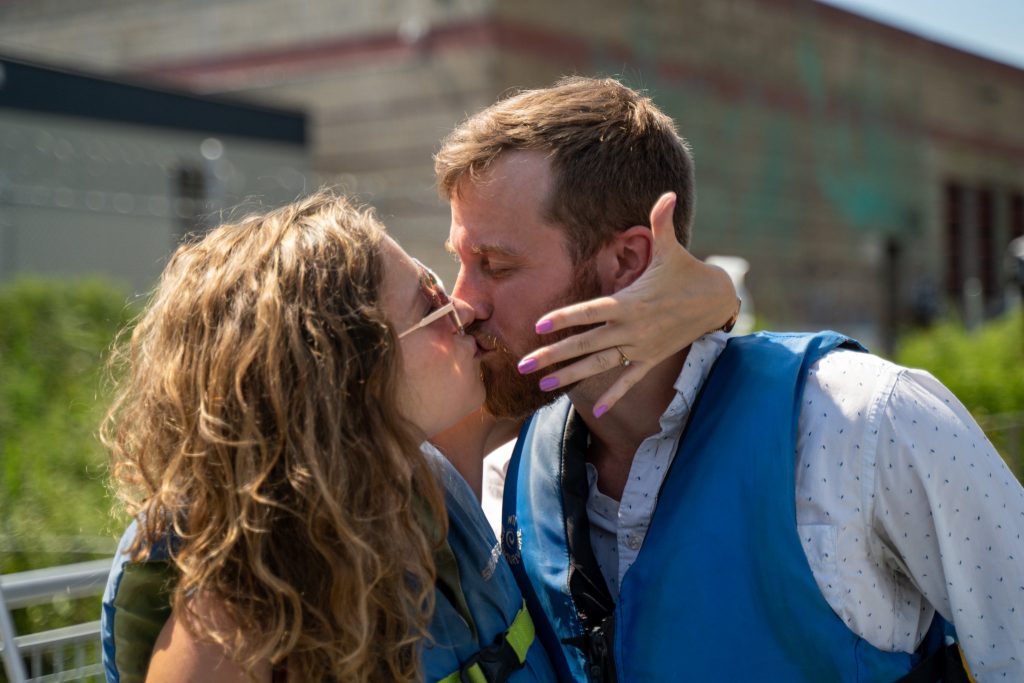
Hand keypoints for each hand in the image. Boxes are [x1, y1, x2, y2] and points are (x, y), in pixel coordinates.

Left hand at [518, 192, 738, 416]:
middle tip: (523, 365)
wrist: (718, 301)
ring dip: (571, 376)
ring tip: (543, 385)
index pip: (590, 311)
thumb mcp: (672, 249)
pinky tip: (597, 409)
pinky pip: (629, 379)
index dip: (565, 317)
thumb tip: (665, 194)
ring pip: (600, 364)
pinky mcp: (651, 358)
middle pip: (585, 343)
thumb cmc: (687, 272)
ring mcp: (640, 346)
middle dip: (553, 355)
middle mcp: (631, 328)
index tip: (539, 324)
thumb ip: (661, 224)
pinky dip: (614, 394)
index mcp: (629, 302)